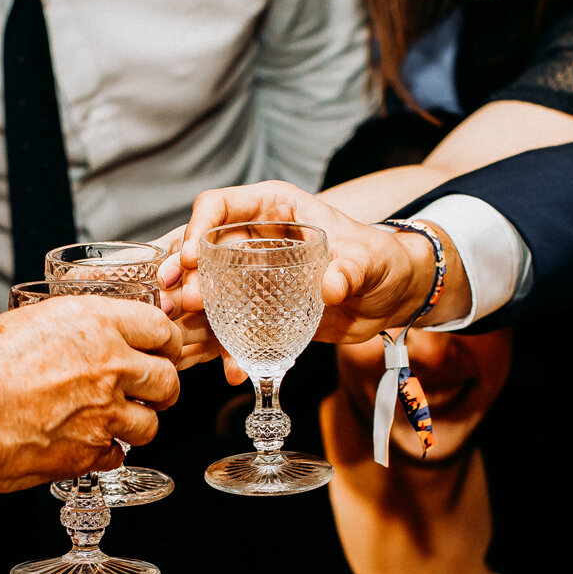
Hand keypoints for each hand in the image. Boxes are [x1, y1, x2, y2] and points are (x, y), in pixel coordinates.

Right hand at [0, 297, 181, 492]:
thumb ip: (29, 328)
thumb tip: (21, 332)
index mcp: (91, 323)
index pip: (158, 327)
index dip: (162, 340)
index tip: (159, 348)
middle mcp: (108, 367)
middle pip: (167, 379)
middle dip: (161, 387)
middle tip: (149, 391)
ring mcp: (102, 415)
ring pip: (150, 425)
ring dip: (137, 424)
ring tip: (116, 423)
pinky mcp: (87, 456)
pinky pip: (116, 457)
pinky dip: (106, 454)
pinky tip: (86, 447)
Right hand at [158, 182, 450, 353]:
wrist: (393, 299)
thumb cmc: (383, 262)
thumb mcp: (370, 261)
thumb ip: (351, 269)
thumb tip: (331, 284)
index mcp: (275, 209)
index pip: (221, 205)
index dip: (200, 226)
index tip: (192, 256)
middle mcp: (257, 239)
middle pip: (204, 249)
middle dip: (184, 274)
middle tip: (180, 300)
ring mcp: (255, 276)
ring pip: (210, 289)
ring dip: (195, 311)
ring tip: (185, 330)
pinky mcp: (262, 310)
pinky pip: (233, 325)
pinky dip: (228, 347)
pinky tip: (232, 368)